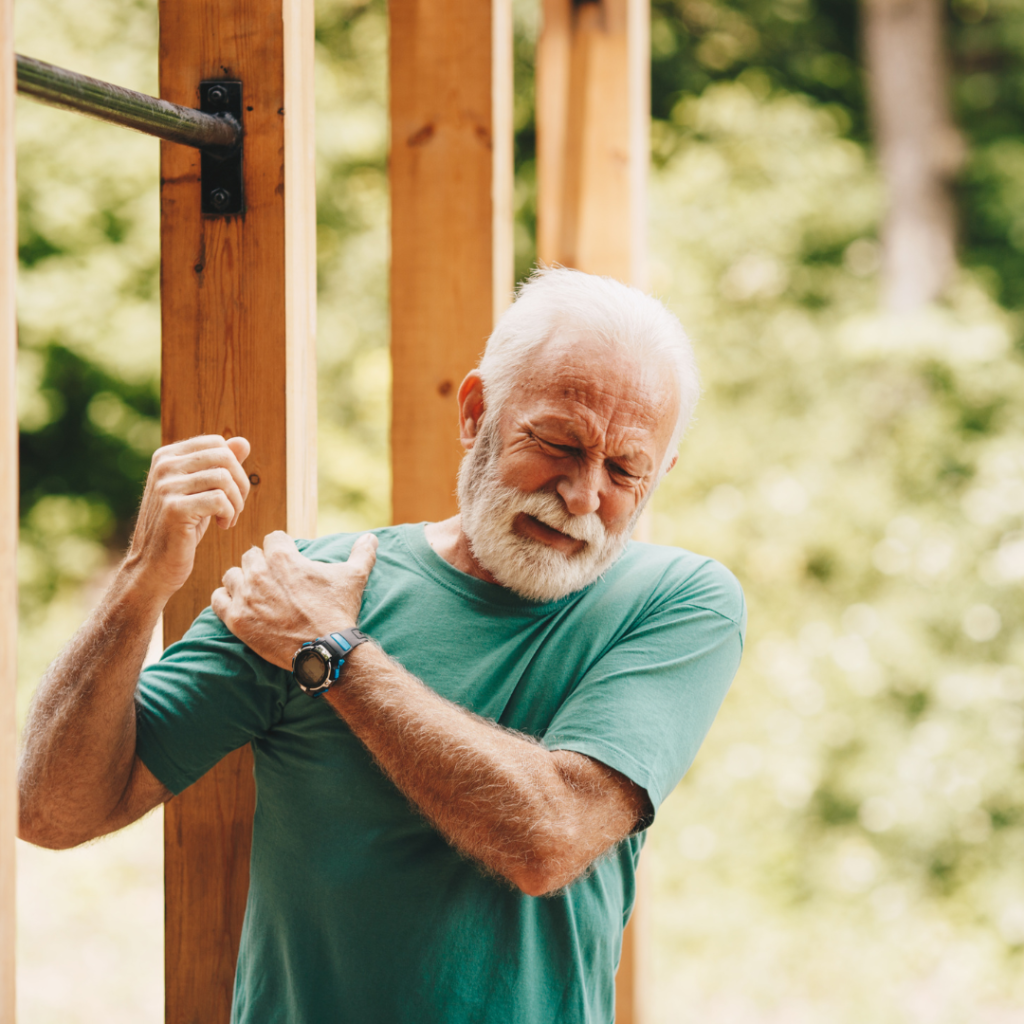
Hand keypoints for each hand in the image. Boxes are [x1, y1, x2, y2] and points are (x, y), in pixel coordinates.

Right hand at [125, 435, 250, 599]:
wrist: (153, 566)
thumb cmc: (181, 528)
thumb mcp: (201, 492)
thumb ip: (220, 466)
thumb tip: (243, 442)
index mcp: (167, 456)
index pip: (217, 443)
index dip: (234, 467)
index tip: (230, 492)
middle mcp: (164, 466)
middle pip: (224, 457)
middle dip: (240, 484)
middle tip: (236, 508)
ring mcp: (166, 486)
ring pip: (224, 478)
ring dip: (237, 503)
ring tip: (228, 519)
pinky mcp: (174, 509)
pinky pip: (220, 500)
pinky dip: (230, 514)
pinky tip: (223, 527)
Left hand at [212, 531, 378, 668]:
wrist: (325, 650)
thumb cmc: (338, 611)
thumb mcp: (354, 577)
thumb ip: (362, 553)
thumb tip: (372, 537)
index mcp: (283, 558)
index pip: (272, 538)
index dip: (281, 548)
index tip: (287, 560)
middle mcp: (259, 572)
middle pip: (250, 555)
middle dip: (261, 564)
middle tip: (274, 581)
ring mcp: (245, 596)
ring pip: (232, 576)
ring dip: (242, 581)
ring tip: (255, 593)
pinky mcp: (236, 620)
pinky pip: (218, 600)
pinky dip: (225, 600)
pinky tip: (238, 605)